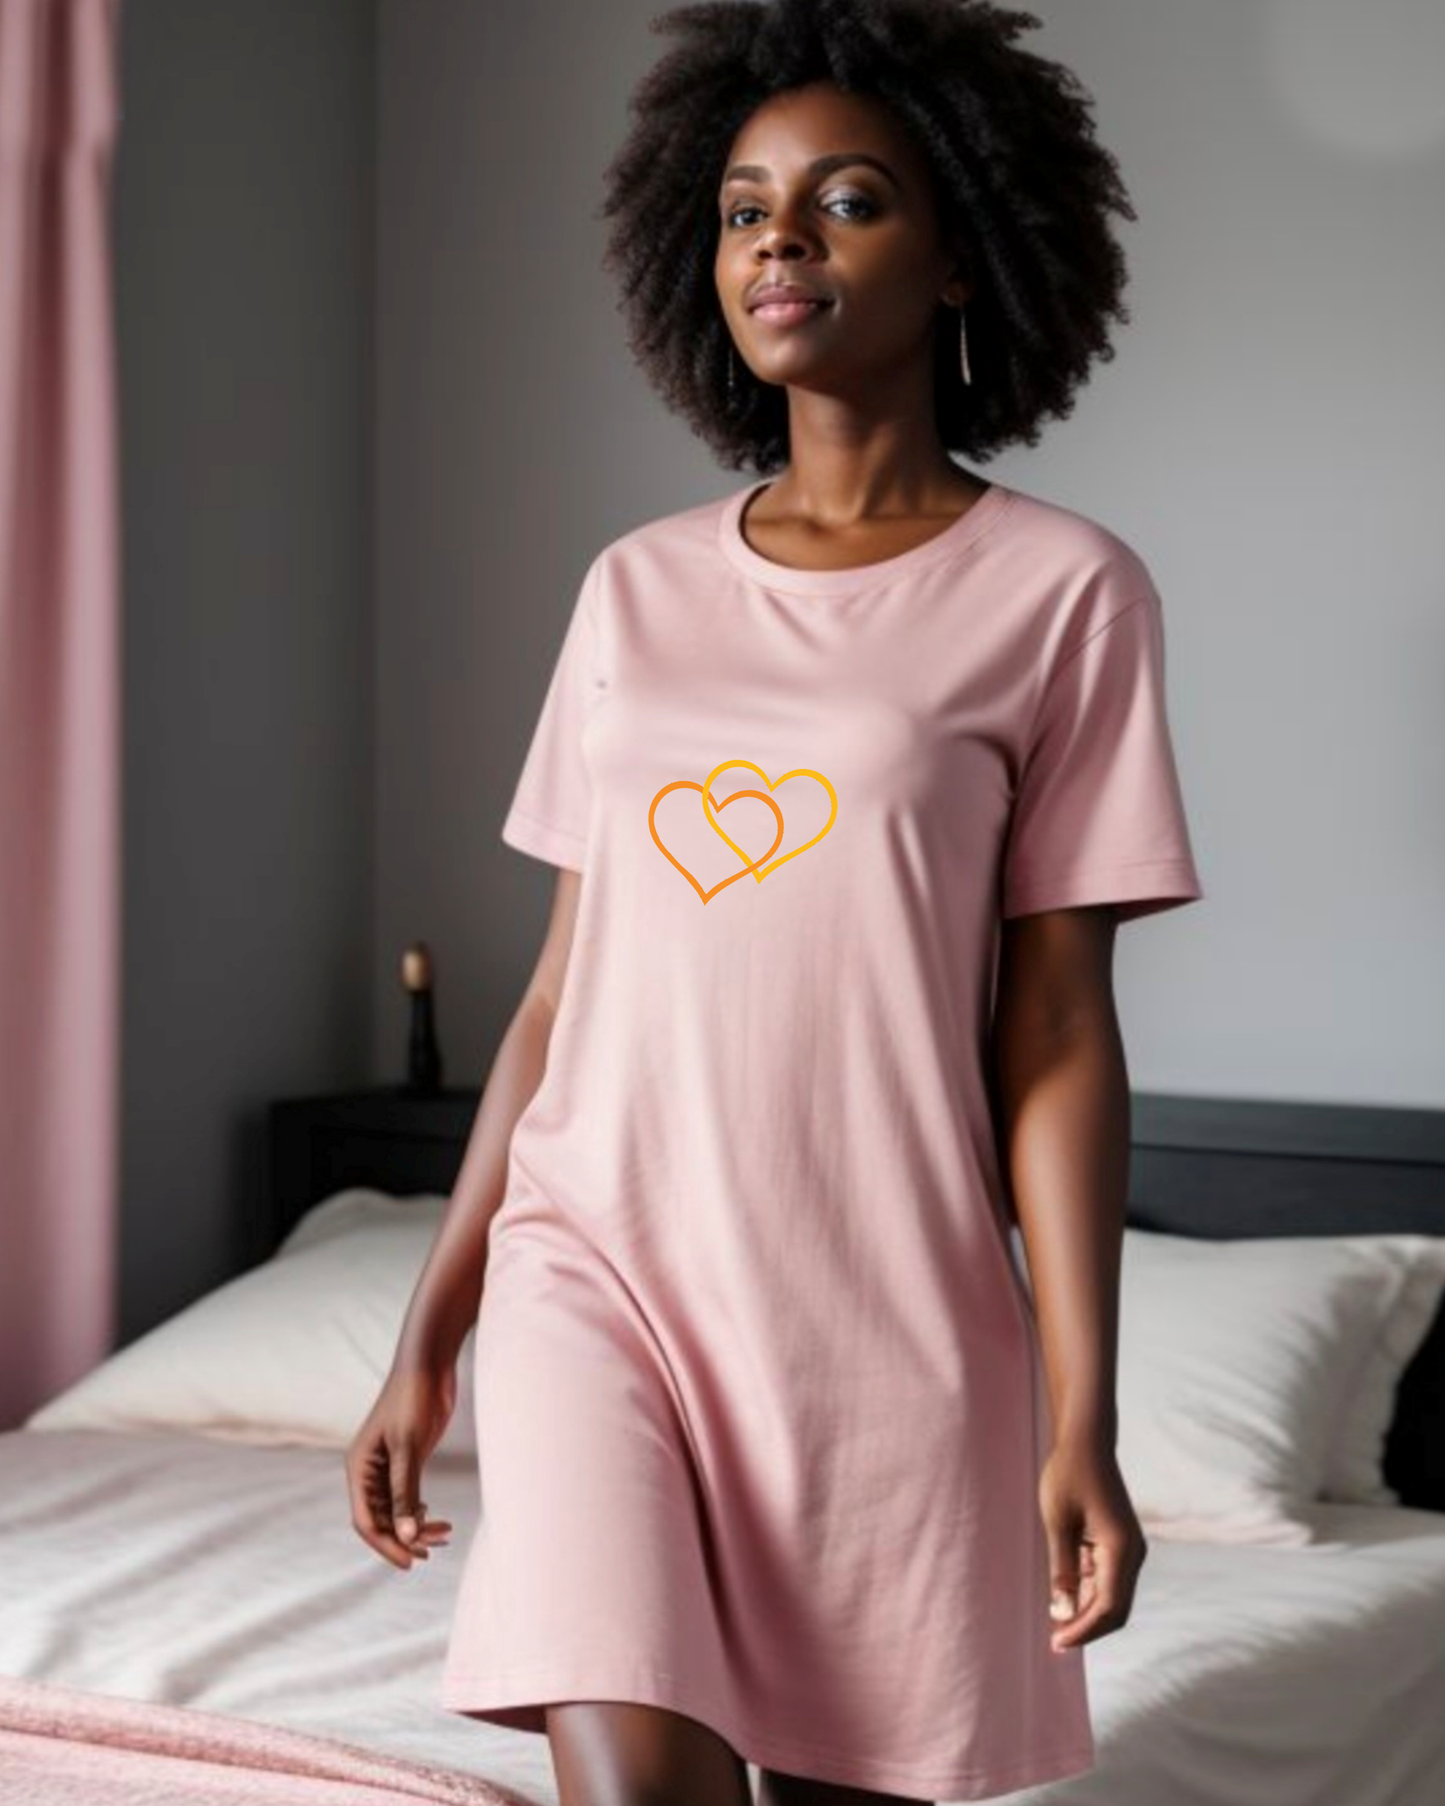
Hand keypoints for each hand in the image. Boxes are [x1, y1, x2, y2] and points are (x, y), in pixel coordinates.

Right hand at [345, 1365, 456, 1569]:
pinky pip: (408, 1498)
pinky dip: (421, 1512)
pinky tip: (437, 1520)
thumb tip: (407, 1536)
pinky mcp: (407, 1461)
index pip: (365, 1521)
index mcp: (359, 1468)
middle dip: (404, 1538)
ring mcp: (388, 1467)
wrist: (430, 1365)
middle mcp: (369, 1471)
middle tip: (433, 1551)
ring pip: (396, 1511)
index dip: (386, 1545)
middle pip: (380, 1520)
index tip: (411, 1562)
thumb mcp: (409, 1447)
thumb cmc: (413, 1399)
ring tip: (444, 1536)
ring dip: (416, 1527)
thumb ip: (406, 1493)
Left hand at [1038, 1434, 1146, 1652]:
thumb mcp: (1058, 1523)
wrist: (1085, 1443)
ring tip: (1055, 1626)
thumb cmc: (1068, 1477)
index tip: (1057, 1643)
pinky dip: (1087, 1592)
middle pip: (1115, 1609)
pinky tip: (1063, 1598)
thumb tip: (1061, 1614)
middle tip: (1055, 1643)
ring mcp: (1127, 1549)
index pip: (1108, 1608)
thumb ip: (1062, 1570)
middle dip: (1087, 1628)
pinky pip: (1106, 1578)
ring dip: (1086, 1612)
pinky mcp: (1118, 1543)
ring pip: (1111, 1596)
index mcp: (1121, 1551)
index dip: (1083, 1630)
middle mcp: (1132, 1554)